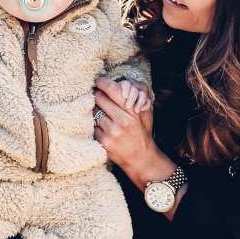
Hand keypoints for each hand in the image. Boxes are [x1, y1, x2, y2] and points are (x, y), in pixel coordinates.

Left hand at [93, 76, 175, 198]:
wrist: (141, 158)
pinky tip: (105, 128)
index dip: (102, 83)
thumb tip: (122, 81)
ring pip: (94, 111)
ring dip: (98, 110)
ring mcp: (112, 132)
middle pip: (99, 98)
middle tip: (101, 97)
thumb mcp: (146, 112)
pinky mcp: (103, 141)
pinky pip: (93, 126)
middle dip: (99, 95)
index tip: (99, 81)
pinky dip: (97, 125)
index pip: (112, 89)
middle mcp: (122, 120)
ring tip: (106, 115)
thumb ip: (138, 95)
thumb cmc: (143, 131)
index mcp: (133, 111)